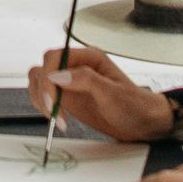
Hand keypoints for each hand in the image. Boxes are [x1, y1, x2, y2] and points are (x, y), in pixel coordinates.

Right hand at [26, 44, 173, 142]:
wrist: (143, 124)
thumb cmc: (134, 106)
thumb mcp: (112, 93)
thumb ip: (85, 80)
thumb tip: (56, 76)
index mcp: (87, 58)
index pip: (54, 57)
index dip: (48, 77)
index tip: (52, 99)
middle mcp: (75, 67)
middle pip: (43, 69)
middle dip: (43, 92)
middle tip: (53, 113)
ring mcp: (70, 83)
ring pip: (40, 83)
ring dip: (42, 101)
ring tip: (57, 119)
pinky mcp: (68, 97)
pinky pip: (45, 97)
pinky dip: (45, 108)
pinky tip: (59, 120)